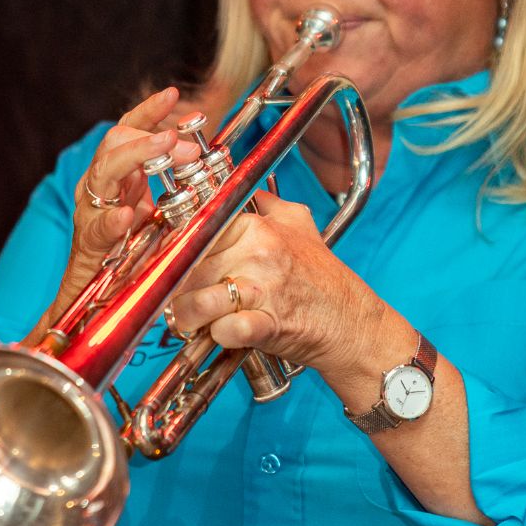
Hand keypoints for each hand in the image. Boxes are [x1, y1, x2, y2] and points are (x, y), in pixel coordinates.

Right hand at [45, 88, 200, 327]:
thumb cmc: (127, 252)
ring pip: (103, 172)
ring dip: (136, 157)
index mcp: (115, 175)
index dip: (148, 111)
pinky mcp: (89, 243)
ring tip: (164, 146)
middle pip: (114, 143)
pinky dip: (112, 220)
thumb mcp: (152, 211)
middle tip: (183, 140)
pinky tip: (127, 216)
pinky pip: (97, 227)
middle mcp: (98, 187)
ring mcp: (91, 213)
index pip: (127, 130)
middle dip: (150, 136)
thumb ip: (168, 185)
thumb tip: (200, 158)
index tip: (173, 95)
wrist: (94, 298)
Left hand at [168, 190, 377, 372]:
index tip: (172, 261)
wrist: (353, 323)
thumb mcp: (300, 225)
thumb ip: (269, 203)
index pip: (195, 229)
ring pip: (195, 301)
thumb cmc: (324, 279)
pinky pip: (223, 330)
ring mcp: (262, 290)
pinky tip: (222, 334)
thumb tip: (249, 188)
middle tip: (180, 298)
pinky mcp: (267, 325)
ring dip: (188, 317)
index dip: (177, 249)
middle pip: (187, 267)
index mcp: (258, 227)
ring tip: (193, 321)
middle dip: (176, 288)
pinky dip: (217, 337)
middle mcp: (258, 253)